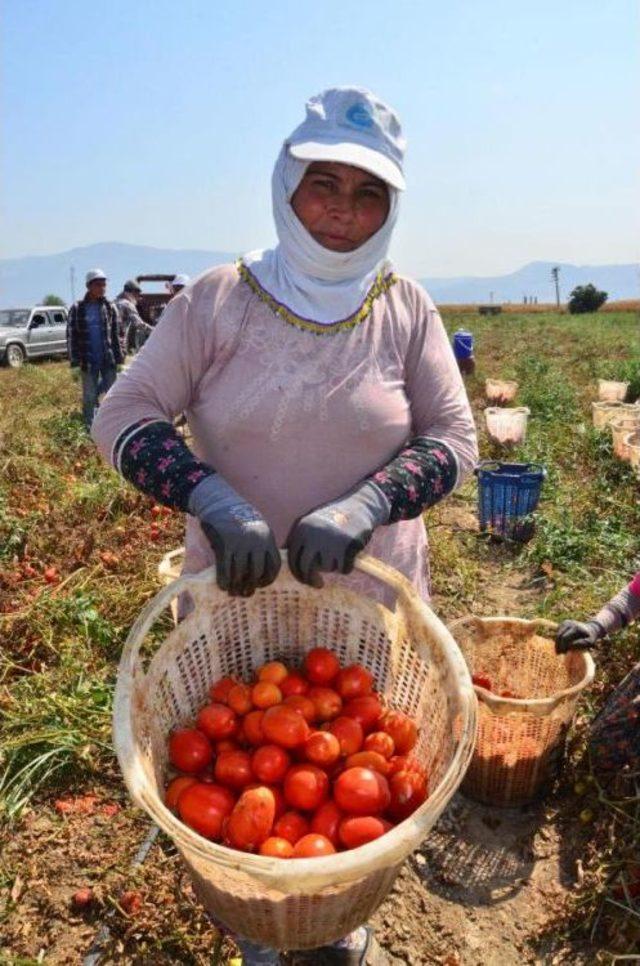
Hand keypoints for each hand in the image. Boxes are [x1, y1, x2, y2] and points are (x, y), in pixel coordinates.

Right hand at [189, 475, 279, 595]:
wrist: (221, 503)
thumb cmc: (239, 519)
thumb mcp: (257, 529)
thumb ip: (261, 547)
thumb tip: (259, 573)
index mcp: (268, 538)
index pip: (273, 566)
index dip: (267, 580)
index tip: (259, 585)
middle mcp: (257, 541)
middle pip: (257, 572)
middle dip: (250, 585)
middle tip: (244, 591)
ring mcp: (241, 543)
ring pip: (241, 573)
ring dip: (236, 585)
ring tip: (232, 590)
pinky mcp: (226, 544)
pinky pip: (226, 568)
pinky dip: (224, 580)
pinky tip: (223, 585)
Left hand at [286, 482, 389, 587]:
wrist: (359, 505)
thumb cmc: (334, 519)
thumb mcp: (313, 526)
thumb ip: (302, 543)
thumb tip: (292, 566)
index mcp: (302, 529)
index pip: (293, 559)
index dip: (298, 574)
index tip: (305, 580)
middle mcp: (314, 534)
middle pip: (307, 568)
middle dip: (311, 580)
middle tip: (318, 584)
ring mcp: (332, 540)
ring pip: (328, 568)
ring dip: (334, 566)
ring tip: (340, 552)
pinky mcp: (349, 545)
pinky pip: (344, 568)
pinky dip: (348, 566)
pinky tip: (350, 555)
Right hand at [555, 620, 601, 653]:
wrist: (591, 628)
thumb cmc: (590, 638)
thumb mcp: (590, 642)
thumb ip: (581, 644)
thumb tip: (570, 645)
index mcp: (576, 628)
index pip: (565, 638)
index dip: (563, 646)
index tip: (564, 653)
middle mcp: (569, 623)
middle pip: (560, 636)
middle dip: (559, 645)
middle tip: (558, 653)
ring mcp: (566, 622)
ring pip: (557, 634)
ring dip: (557, 643)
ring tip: (558, 651)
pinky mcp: (564, 623)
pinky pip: (558, 632)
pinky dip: (558, 639)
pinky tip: (561, 645)